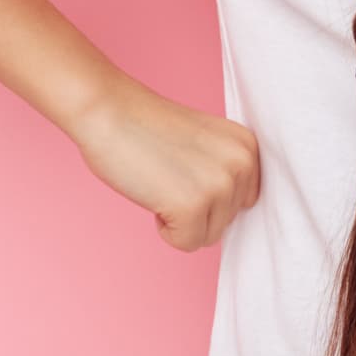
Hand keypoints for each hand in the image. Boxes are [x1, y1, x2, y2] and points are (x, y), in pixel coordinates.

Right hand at [67, 77, 261, 251]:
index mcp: (246, 146)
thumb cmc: (146, 128)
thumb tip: (229, 211)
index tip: (187, 172)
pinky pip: (188, 243)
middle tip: (168, 174)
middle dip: (196, 207)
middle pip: (227, 220)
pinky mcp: (193, 206)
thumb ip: (225, 170)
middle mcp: (242, 163)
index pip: (243, 200)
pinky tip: (153, 194)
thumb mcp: (206, 143)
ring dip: (182, 219)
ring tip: (161, 181)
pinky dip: (166, 229)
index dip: (210, 196)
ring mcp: (220, 184)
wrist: (108, 111)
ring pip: (209, 235)